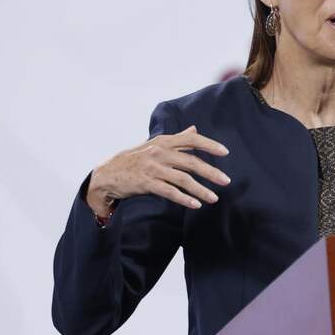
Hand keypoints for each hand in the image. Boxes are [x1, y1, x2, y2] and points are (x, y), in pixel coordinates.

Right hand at [86, 125, 230, 213]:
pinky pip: (169, 192)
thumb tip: (195, 129)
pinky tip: (195, 204)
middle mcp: (159, 152)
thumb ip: (177, 139)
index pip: (191, 140)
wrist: (107, 174)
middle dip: (211, 172)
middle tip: (226, 181)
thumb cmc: (135, 159)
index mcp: (164, 141)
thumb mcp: (155, 145)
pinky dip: (184, 199)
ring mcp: (152, 168)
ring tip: (213, 198)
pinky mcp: (146, 183)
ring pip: (183, 179)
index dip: (209, 145)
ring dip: (200, 190)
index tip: (225, 152)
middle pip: (191, 162)